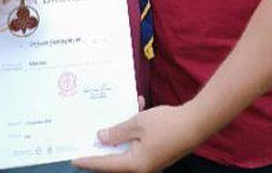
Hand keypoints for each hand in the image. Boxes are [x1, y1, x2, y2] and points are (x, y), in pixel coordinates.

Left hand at [73, 103, 204, 171]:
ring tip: (112, 119)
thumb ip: (117, 132)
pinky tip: (138, 105)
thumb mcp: (137, 124)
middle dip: (103, 147)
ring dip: (122, 132)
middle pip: (116, 159)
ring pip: (129, 148)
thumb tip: (102, 137)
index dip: (89, 160)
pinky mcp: (159, 151)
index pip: (105, 164)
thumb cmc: (167, 124)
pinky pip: (141, 142)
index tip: (74, 159)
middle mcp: (143, 167)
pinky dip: (137, 128)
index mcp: (135, 164)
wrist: (198, 122)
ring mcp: (152, 160)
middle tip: (86, 140)